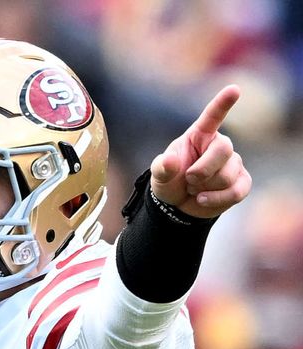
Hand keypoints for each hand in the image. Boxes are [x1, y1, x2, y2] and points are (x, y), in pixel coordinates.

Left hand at [150, 85, 251, 218]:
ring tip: (194, 188)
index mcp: (199, 136)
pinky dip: (216, 199)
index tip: (234, 89)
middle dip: (202, 170)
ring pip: (227, 175)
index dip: (223, 103)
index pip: (213, 116)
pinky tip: (202, 199)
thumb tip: (170, 162)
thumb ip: (162, 167)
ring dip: (205, 187)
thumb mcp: (159, 175)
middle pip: (223, 150)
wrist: (178, 205)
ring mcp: (233, 164)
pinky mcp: (241, 182)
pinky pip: (236, 191)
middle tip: (189, 180)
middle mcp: (219, 146)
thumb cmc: (170, 182)